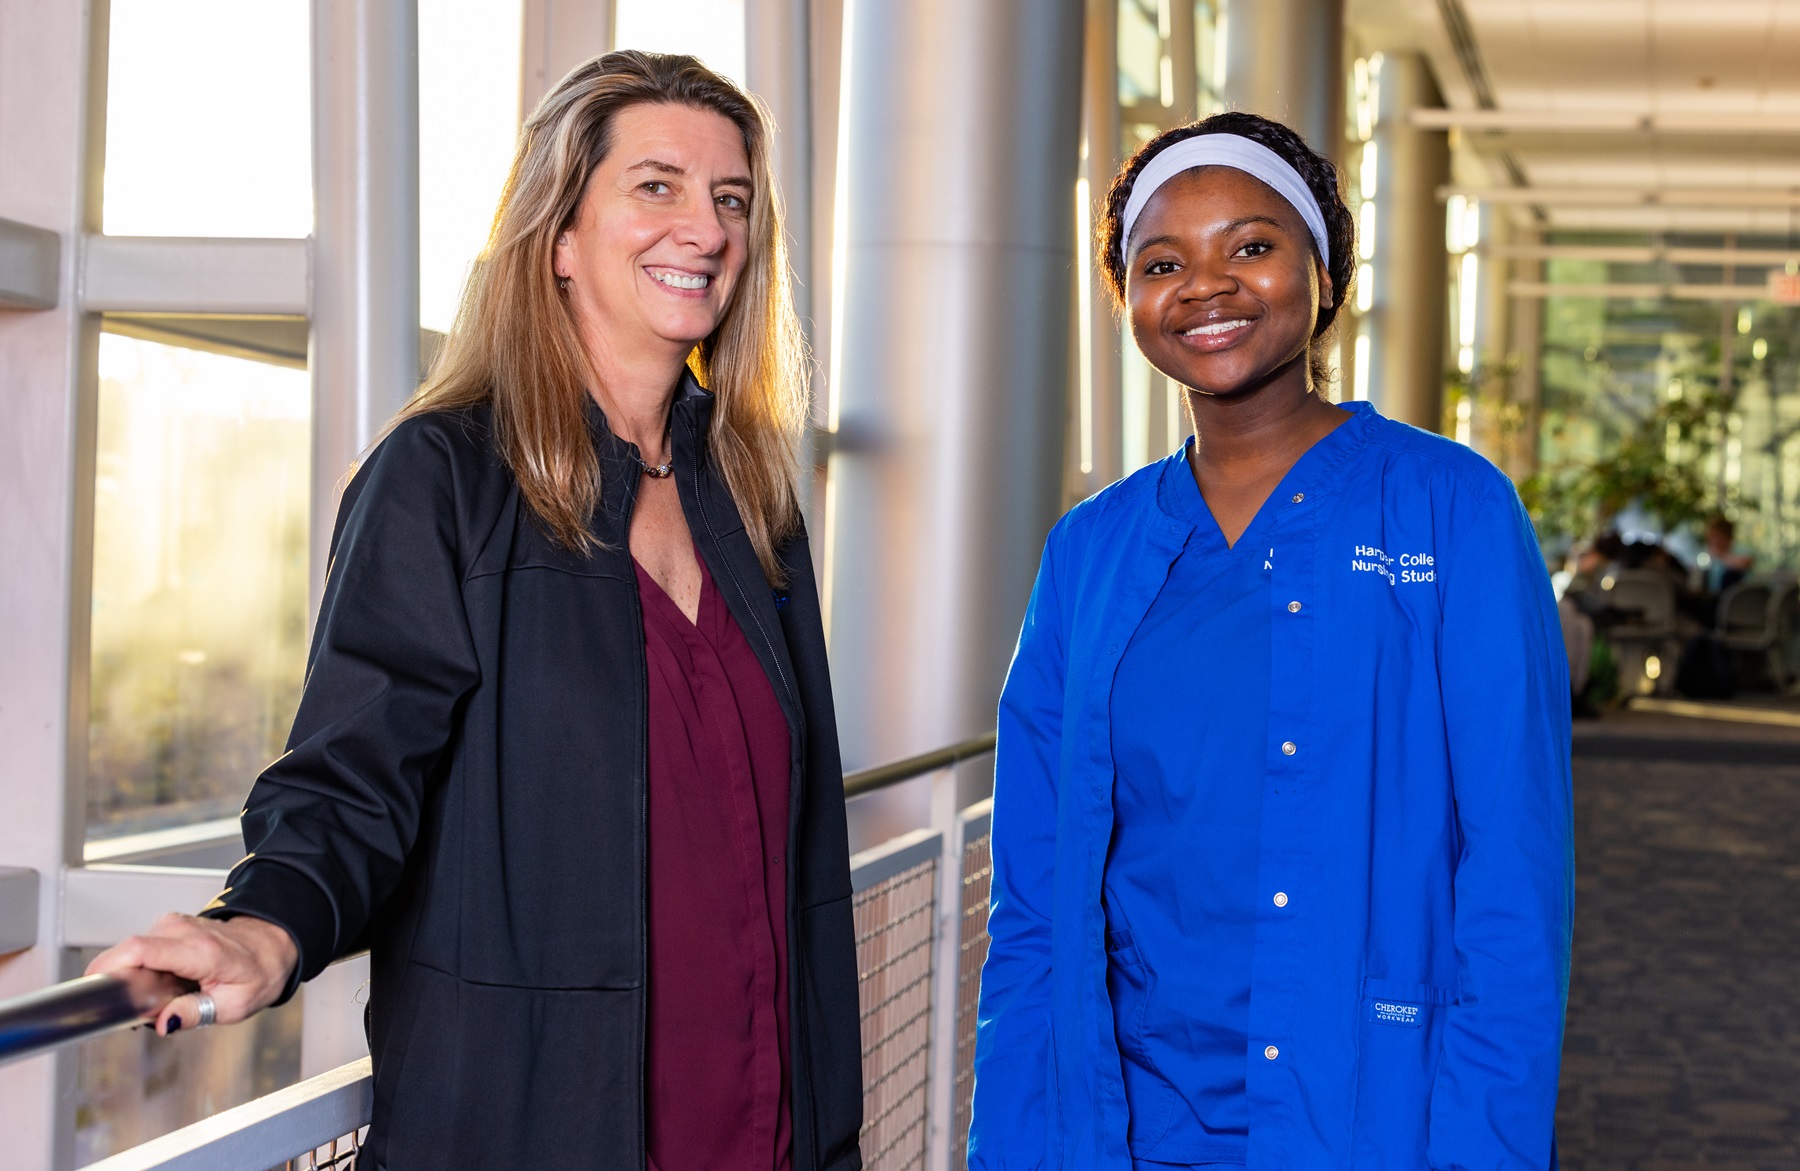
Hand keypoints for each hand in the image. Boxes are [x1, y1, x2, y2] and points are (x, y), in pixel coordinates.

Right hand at [86, 913, 298, 1035]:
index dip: (109, 967)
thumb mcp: (234, 1005)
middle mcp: (185, 931)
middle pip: (128, 951)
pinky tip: (158, 985)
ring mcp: (175, 924)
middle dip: (118, 982)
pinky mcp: (169, 926)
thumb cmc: (257, 974)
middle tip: (134, 1011)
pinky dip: (140, 969)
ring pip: (132, 951)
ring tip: (156, 999)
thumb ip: (195, 1013)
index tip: (95, 990)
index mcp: (201, 951)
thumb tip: (164, 1023)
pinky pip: (141, 948)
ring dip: (131, 978)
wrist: (271, 946)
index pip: (141, 950)